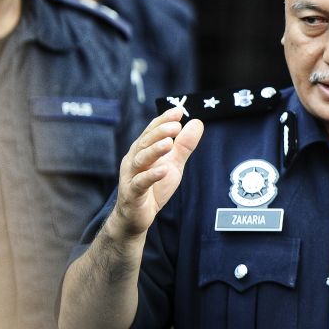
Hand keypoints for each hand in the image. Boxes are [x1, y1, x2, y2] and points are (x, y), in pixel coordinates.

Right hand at [110, 108, 203, 238]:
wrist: (136, 218)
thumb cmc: (153, 188)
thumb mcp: (173, 165)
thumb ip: (184, 145)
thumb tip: (197, 122)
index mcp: (143, 150)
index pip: (152, 131)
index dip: (163, 120)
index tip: (178, 111)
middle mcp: (134, 159)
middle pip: (145, 142)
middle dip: (160, 132)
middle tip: (176, 125)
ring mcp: (131, 176)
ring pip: (140, 159)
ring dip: (154, 150)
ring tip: (169, 143)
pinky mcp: (132, 193)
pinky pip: (140, 183)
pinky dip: (151, 176)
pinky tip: (163, 170)